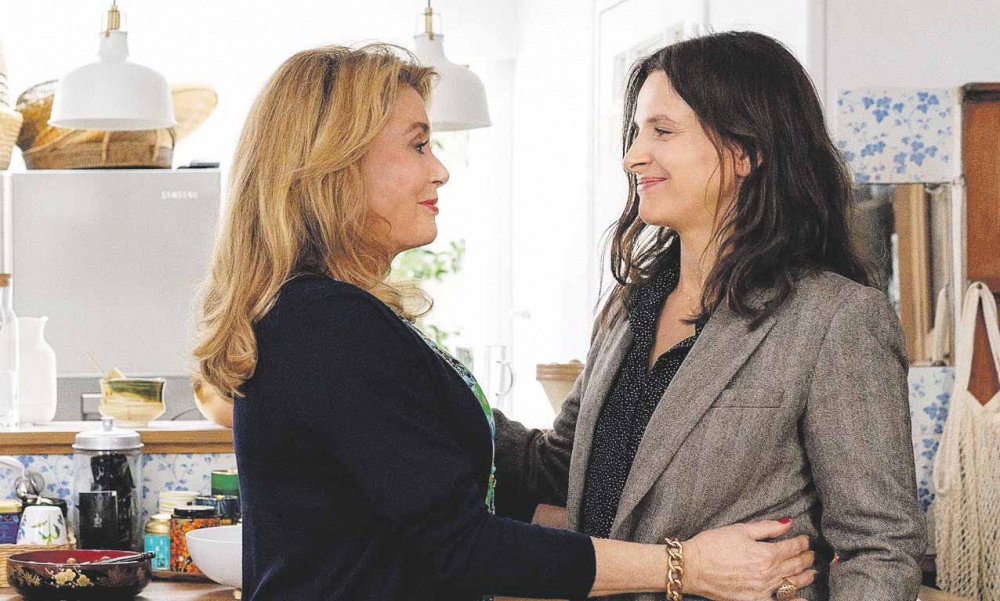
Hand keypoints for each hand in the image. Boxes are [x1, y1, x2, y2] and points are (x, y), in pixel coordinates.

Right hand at [682, 519, 815, 600]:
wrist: (692, 567)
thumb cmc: (713, 545)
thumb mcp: (740, 529)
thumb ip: (767, 527)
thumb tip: (788, 523)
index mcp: (766, 553)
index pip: (791, 547)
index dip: (801, 542)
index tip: (805, 539)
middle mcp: (768, 573)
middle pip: (794, 565)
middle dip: (805, 558)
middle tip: (811, 554)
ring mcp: (762, 589)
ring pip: (791, 584)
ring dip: (804, 577)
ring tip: (811, 572)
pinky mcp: (753, 600)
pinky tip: (802, 600)